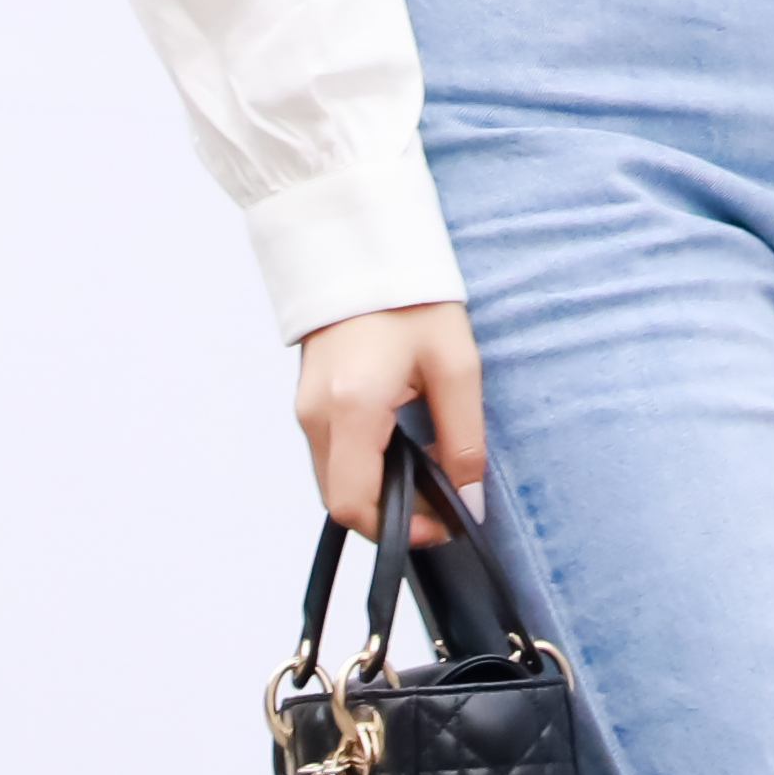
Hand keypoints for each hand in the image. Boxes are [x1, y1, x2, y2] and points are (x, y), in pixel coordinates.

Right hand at [296, 301, 484, 546]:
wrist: (364, 244)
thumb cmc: (412, 297)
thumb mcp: (455, 365)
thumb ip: (463, 440)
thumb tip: (469, 501)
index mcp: (352, 406)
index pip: (354, 505)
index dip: (398, 530)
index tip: (439, 524)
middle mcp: (316, 414)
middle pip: (341, 500)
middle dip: (389, 513)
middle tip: (436, 499)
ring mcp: (304, 406)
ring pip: (334, 480)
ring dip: (376, 488)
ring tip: (423, 466)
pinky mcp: (306, 398)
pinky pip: (331, 454)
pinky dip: (362, 464)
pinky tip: (397, 443)